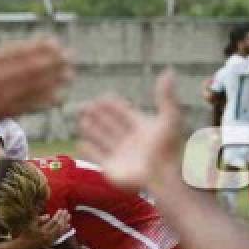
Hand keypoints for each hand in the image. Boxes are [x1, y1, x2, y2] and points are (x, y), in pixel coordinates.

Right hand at [0, 7, 72, 140]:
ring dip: (52, 81)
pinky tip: (57, 98)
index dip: (36, 47)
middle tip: (69, 56)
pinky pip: (24, 108)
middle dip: (50, 62)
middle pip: (27, 69)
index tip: (53, 41)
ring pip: (29, 88)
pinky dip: (42, 102)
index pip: (14, 52)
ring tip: (70, 74)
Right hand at [18, 209, 71, 248]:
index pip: (53, 222)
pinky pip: (59, 236)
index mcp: (43, 231)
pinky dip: (64, 230)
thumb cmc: (26, 233)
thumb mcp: (31, 224)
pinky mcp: (51, 242)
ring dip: (65, 223)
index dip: (58, 215)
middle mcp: (48, 236)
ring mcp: (50, 240)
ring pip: (60, 231)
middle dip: (63, 218)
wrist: (24, 245)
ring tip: (69, 216)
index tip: (61, 210)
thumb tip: (48, 216)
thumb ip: (40, 219)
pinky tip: (68, 225)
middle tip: (67, 212)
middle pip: (59, 226)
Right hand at [79, 70, 183, 192]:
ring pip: (103, 138)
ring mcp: (120, 155)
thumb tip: (168, 70)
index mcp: (143, 127)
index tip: (103, 96)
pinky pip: (97, 157)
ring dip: (92, 129)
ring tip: (81, 120)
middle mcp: (130, 140)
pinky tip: (79, 142)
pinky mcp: (111, 169)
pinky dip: (88, 150)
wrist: (161, 178)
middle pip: (111, 124)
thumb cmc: (167, 148)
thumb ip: (165, 96)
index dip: (114, 104)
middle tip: (85, 105)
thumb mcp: (169, 118)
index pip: (125, 112)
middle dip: (99, 115)